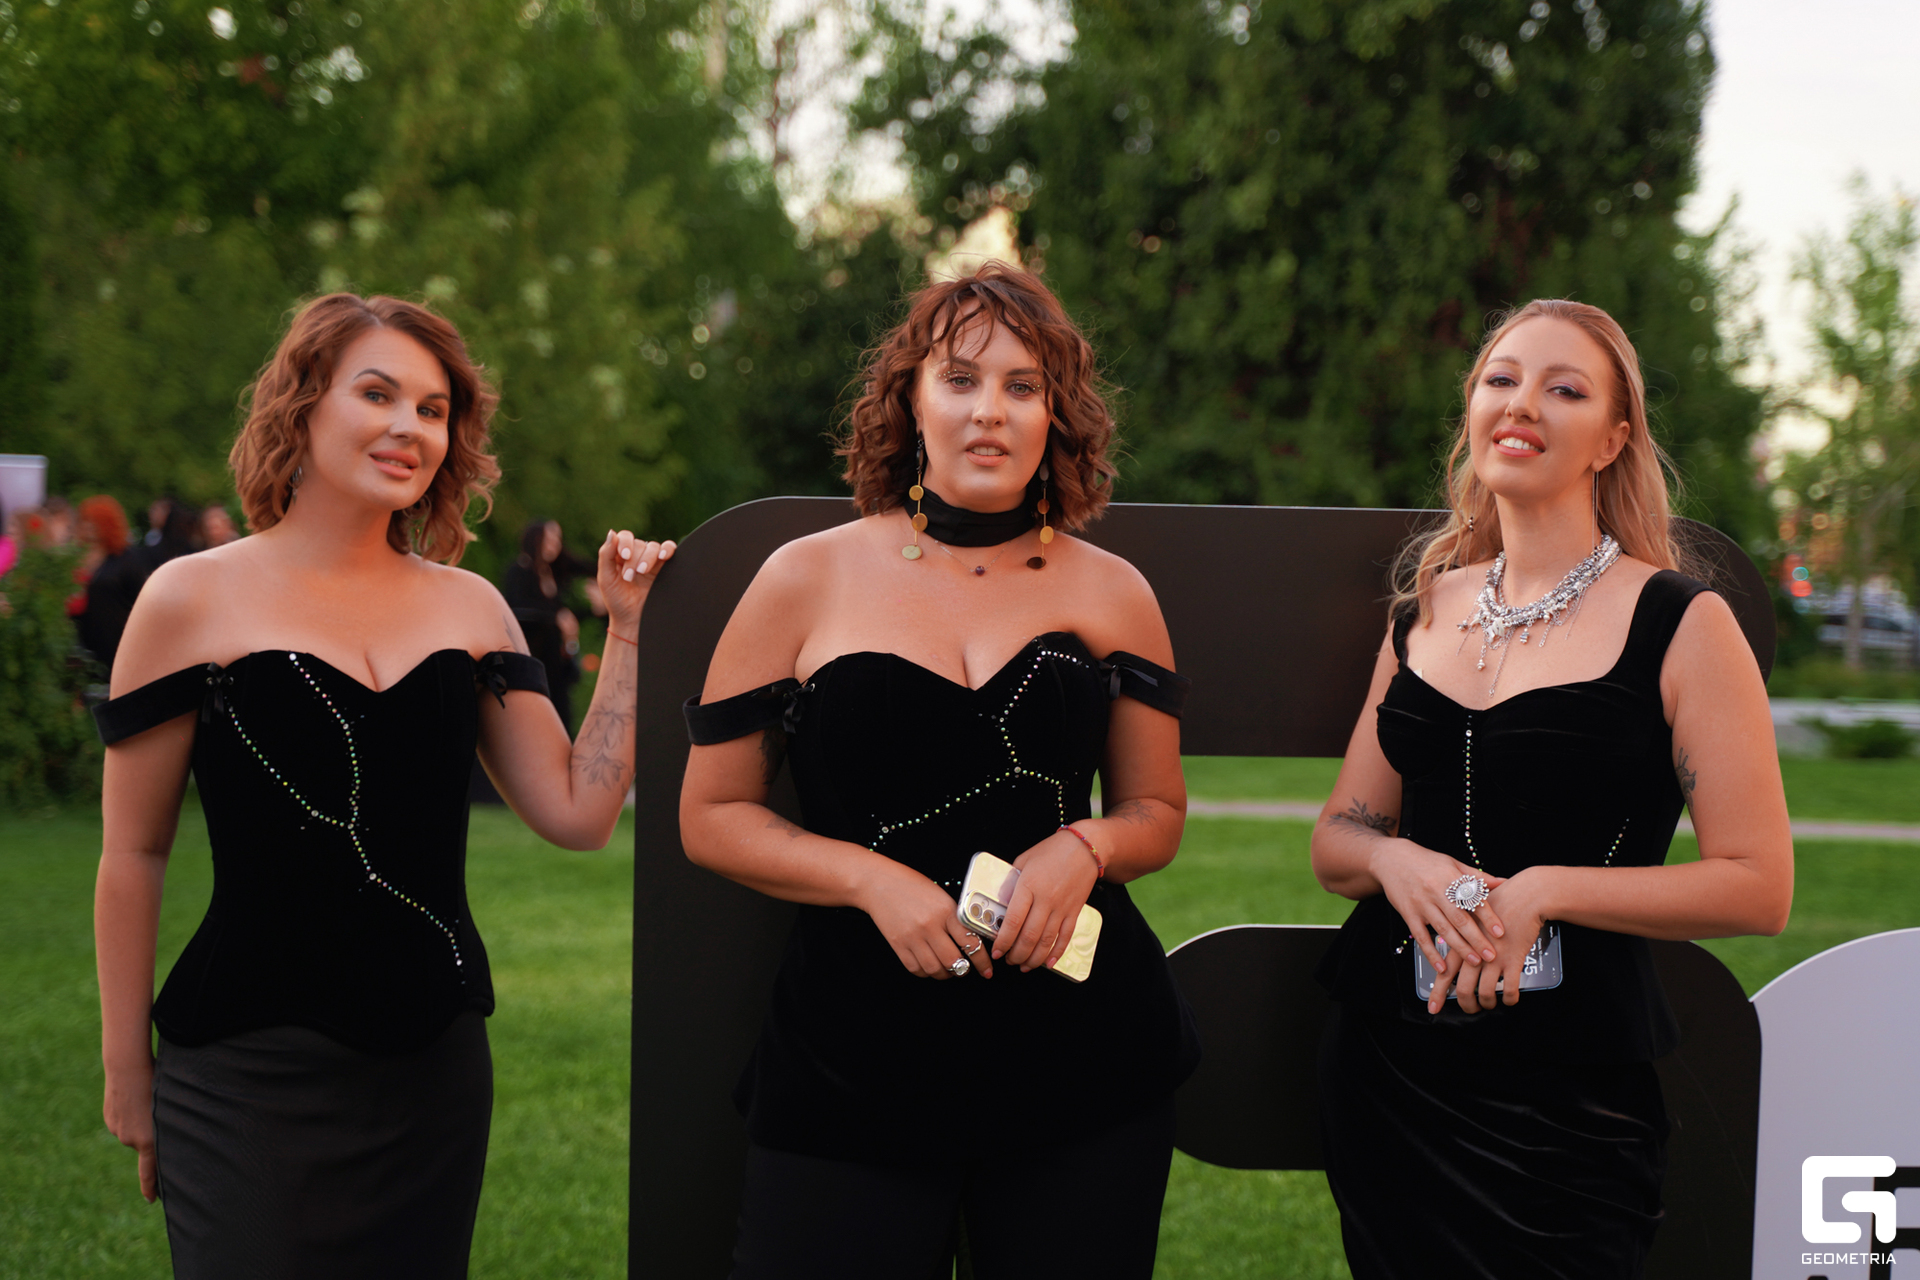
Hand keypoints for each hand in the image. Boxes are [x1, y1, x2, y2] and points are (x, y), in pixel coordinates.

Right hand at [103, 1059, 158, 1201]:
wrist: (128, 1067)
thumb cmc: (158, 1083)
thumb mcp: (170, 1107)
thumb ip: (170, 1125)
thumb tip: (172, 1136)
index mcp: (150, 1140)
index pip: (150, 1172)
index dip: (151, 1187)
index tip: (152, 1201)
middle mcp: (132, 1140)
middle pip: (147, 1142)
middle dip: (153, 1131)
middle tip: (159, 1114)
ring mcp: (118, 1130)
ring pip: (135, 1130)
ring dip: (142, 1119)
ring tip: (147, 1098)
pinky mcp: (110, 1119)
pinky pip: (124, 1121)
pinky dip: (131, 1112)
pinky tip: (134, 1096)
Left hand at [597, 530, 674, 635]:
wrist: (632, 620)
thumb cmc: (617, 601)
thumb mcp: (606, 578)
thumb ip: (606, 555)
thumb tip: (612, 533)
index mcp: (620, 555)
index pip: (624, 537)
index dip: (625, 543)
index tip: (624, 556)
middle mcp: (636, 555)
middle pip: (639, 544)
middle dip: (634, 559)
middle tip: (629, 577)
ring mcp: (651, 561)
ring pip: (653, 547)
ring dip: (647, 558)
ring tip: (642, 573)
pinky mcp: (665, 567)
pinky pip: (670, 550)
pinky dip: (668, 549)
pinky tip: (663, 557)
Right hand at [860, 861, 992, 979]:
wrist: (879, 883)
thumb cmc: (911, 885)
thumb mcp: (941, 897)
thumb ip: (955, 918)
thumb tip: (971, 941)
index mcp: (946, 911)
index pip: (971, 942)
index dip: (982, 961)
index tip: (987, 969)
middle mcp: (930, 926)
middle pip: (953, 961)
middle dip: (964, 970)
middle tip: (966, 969)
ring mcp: (912, 937)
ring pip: (934, 969)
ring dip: (945, 974)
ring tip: (947, 969)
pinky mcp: (898, 944)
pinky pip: (915, 968)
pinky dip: (925, 972)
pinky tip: (929, 966)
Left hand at [994, 830, 1099, 971]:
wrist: (1085, 848)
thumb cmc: (1052, 851)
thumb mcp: (1024, 860)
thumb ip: (1011, 881)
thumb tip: (1000, 902)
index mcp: (1029, 885)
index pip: (1013, 920)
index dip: (1003, 940)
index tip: (997, 951)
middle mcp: (1046, 899)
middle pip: (1030, 936)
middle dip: (1016, 954)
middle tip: (1009, 961)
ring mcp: (1062, 907)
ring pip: (1047, 941)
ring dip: (1034, 958)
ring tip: (1024, 966)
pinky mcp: (1074, 911)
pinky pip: (1065, 937)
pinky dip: (1057, 952)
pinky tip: (1048, 963)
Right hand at [1366, 838, 1508, 1014]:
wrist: (1391, 859)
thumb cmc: (1426, 862)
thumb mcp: (1453, 864)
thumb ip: (1477, 876)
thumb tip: (1504, 883)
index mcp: (1451, 878)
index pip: (1473, 899)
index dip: (1488, 917)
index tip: (1500, 932)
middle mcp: (1436, 891)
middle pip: (1460, 919)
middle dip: (1477, 939)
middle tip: (1491, 955)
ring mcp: (1421, 904)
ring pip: (1443, 930)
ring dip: (1460, 948)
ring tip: (1475, 962)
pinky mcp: (1408, 914)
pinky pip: (1421, 936)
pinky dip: (1431, 952)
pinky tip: (1441, 966)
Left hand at [1450, 869, 1549, 1013]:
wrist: (1525, 896)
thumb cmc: (1499, 902)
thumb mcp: (1471, 914)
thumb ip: (1461, 932)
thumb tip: (1456, 950)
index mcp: (1461, 942)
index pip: (1444, 972)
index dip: (1437, 993)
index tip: (1433, 1008)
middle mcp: (1475, 952)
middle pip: (1463, 988)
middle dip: (1466, 1004)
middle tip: (1470, 1009)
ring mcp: (1494, 957)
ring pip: (1485, 993)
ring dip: (1487, 1004)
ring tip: (1489, 1005)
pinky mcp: (1513, 959)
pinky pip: (1510, 988)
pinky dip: (1510, 998)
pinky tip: (1510, 999)